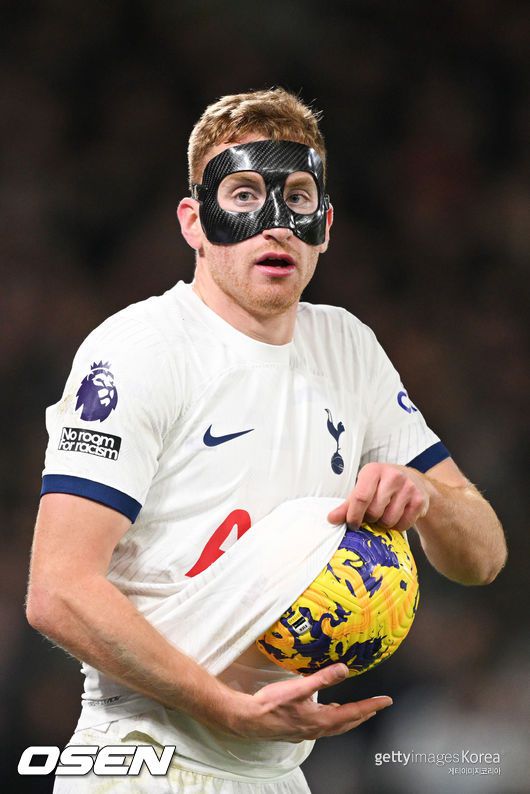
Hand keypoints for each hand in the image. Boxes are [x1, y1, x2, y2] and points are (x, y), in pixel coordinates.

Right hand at [227, 663, 391, 741]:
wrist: (248, 720)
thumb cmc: (271, 705)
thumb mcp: (299, 688)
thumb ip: (322, 678)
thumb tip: (344, 669)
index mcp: (321, 719)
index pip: (353, 712)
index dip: (372, 706)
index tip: (386, 701)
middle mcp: (317, 728)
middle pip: (347, 723)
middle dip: (363, 714)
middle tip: (377, 707)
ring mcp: (307, 731)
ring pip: (335, 726)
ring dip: (348, 718)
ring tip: (356, 711)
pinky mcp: (297, 730)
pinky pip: (322, 726)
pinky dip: (331, 720)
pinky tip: (325, 713)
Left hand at [328, 462, 431, 531]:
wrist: (414, 481)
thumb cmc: (383, 484)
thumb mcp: (364, 487)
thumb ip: (348, 504)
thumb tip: (332, 519)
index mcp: (373, 470)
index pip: (360, 498)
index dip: (353, 515)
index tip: (351, 524)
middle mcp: (393, 476)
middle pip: (374, 511)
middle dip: (370, 519)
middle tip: (372, 514)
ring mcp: (408, 487)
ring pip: (389, 520)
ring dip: (384, 523)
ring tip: (385, 513)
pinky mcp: (420, 500)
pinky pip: (403, 524)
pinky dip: (397, 526)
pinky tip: (398, 515)